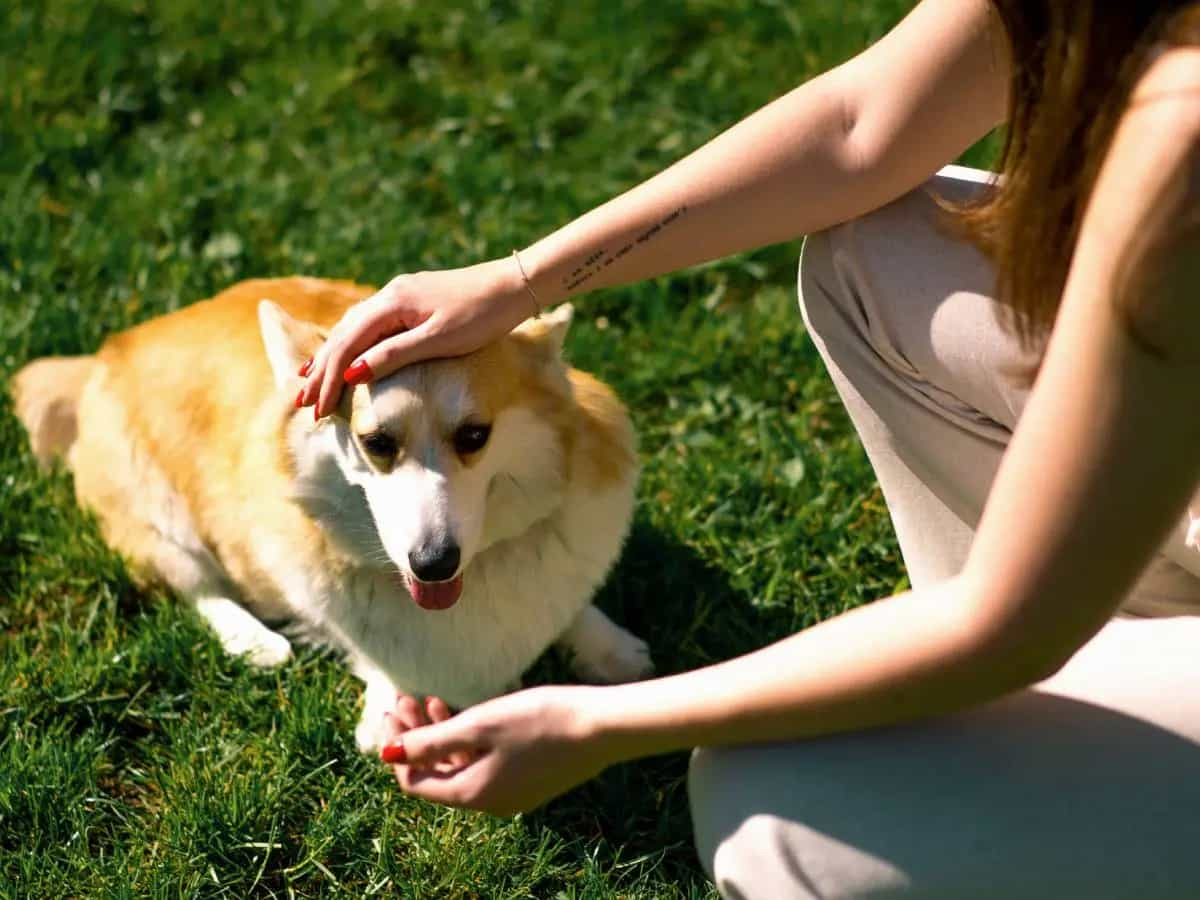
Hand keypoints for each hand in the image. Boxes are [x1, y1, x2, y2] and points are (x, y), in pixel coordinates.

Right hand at [300, 257, 537, 417]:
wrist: (513, 285)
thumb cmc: (482, 316)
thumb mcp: (438, 340)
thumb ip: (394, 355)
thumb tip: (352, 373)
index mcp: (391, 304)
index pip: (346, 346)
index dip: (328, 380)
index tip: (317, 410)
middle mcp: (388, 295)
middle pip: (343, 336)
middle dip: (321, 371)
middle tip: (302, 402)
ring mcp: (399, 296)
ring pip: (353, 328)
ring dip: (331, 356)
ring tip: (311, 380)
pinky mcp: (412, 300)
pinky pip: (370, 324)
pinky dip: (351, 343)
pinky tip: (346, 353)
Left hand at [379, 686, 614, 816]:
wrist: (602, 728)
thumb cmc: (540, 721)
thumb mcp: (480, 726)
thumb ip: (432, 742)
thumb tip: (389, 756)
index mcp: (472, 794)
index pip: (416, 781)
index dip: (397, 748)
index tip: (390, 710)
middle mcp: (489, 803)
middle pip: (437, 774)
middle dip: (416, 738)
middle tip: (404, 700)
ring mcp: (512, 793)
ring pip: (461, 767)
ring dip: (440, 737)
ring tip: (429, 700)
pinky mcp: (530, 779)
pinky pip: (485, 766)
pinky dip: (467, 742)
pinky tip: (465, 713)